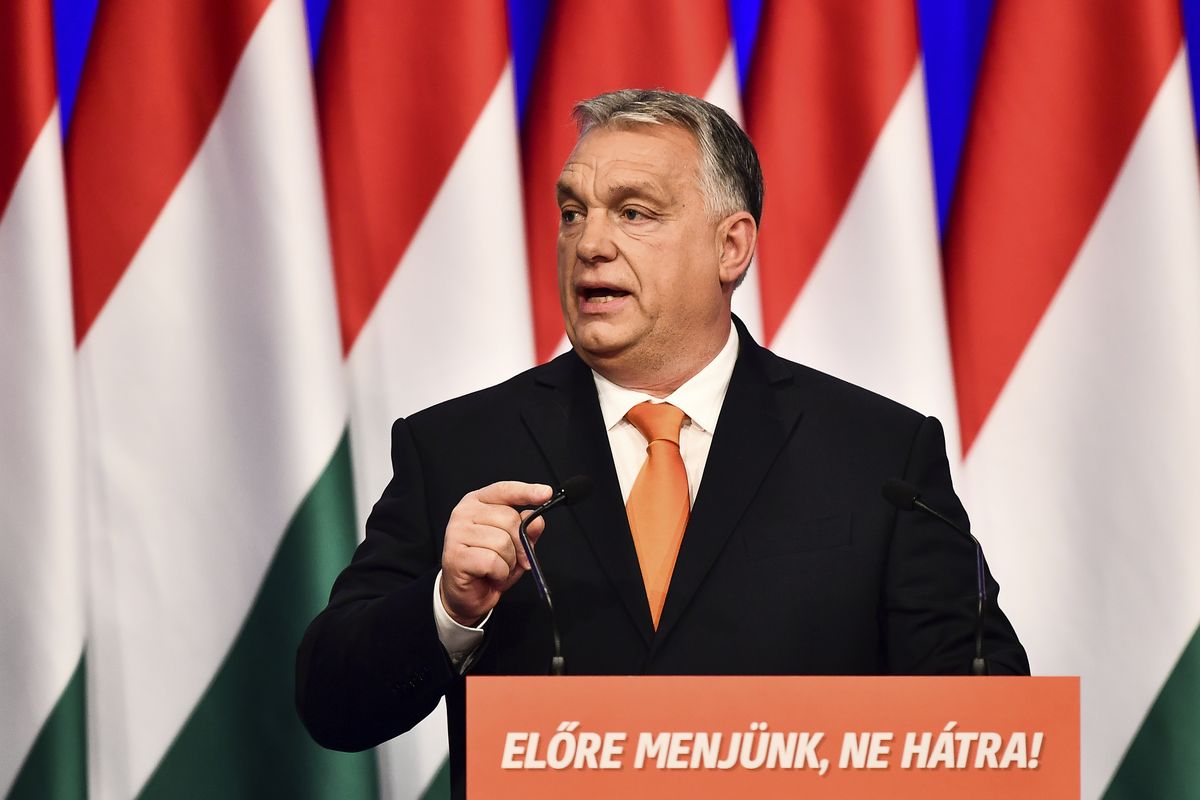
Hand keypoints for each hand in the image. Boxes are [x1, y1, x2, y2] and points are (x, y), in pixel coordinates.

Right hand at [440, 481, 552, 625]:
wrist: (466, 595)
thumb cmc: (488, 566)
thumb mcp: (515, 545)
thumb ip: (527, 530)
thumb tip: (537, 521)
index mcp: (478, 503)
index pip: (504, 490)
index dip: (526, 491)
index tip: (546, 493)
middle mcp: (464, 513)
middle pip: (509, 519)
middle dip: (519, 545)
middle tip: (513, 559)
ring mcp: (456, 533)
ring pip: (502, 542)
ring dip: (508, 562)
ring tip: (497, 568)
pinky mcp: (455, 555)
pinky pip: (493, 561)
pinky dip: (499, 573)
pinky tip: (489, 575)